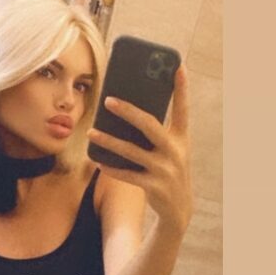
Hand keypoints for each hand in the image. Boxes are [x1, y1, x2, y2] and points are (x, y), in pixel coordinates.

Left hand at [87, 63, 192, 234]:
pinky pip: (128, 175)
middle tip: (108, 100)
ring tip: (92, 132)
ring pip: (132, 152)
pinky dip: (112, 168)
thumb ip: (157, 134)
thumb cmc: (170, 171)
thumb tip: (128, 115)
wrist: (179, 208)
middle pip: (150, 126)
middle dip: (128, 111)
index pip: (183, 109)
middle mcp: (176, 152)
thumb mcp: (172, 151)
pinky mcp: (153, 187)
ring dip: (109, 141)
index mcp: (182, 139)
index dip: (181, 88)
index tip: (177, 66)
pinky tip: (98, 161)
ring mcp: (165, 170)